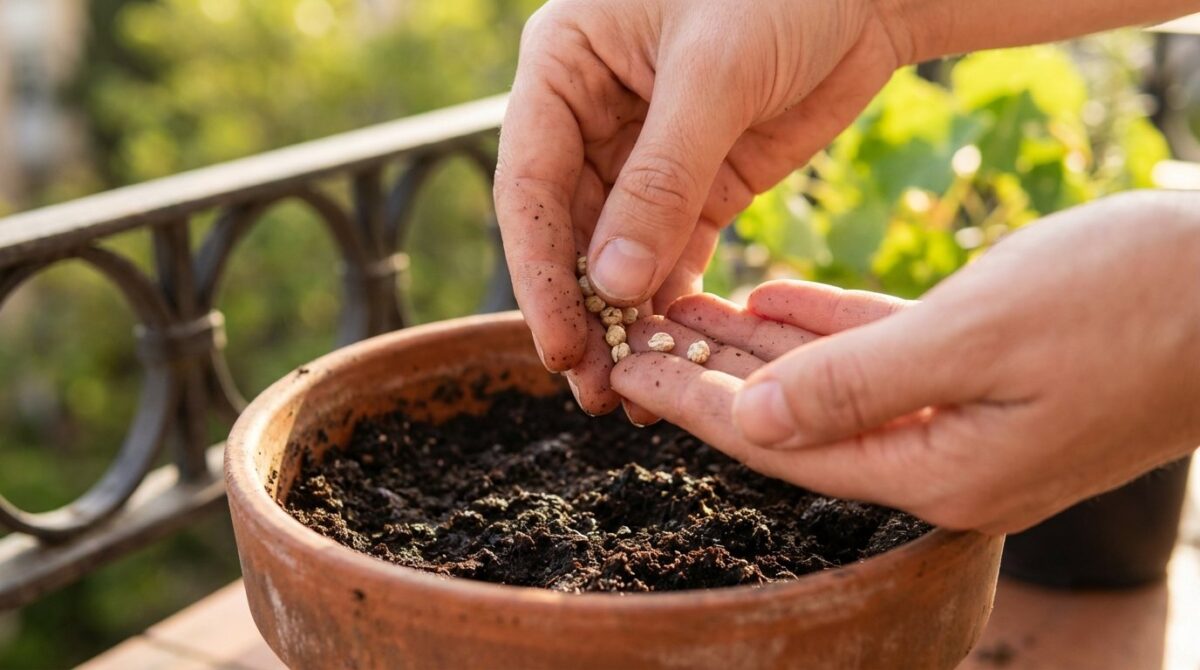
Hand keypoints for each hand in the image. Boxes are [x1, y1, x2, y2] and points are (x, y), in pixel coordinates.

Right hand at [494, 0, 904, 412]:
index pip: (529, 184)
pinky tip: (674, 355)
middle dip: (581, 312)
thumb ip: (662, 179)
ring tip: (631, 393)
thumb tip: (615, 286)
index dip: (540, 272)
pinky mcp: (702, 185)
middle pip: (567, 232)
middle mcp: (591, 118)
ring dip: (623, 322)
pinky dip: (671, 305)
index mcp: (564, 69)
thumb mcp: (714, 75)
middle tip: (594, 390)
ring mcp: (646, 158)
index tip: (559, 346)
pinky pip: (673, 256)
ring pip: (617, 255)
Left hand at [613, 191, 1199, 533]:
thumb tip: (756, 420)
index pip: (782, 445)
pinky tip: (769, 301)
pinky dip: (823, 329)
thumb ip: (860, 382)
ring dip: (756, 351)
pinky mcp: (987, 377)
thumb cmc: (1131, 303)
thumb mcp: (982, 335)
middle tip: (636, 339)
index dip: (696, 407)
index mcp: (940, 470)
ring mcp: (967, 421)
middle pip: (794, 421)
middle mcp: (945, 459)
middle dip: (710, 380)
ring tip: (683, 314)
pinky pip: (880, 358)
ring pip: (830, 385)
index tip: (628, 371)